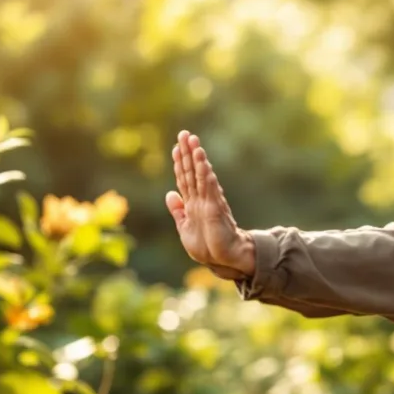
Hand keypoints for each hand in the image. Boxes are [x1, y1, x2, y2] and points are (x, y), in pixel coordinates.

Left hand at [165, 131, 254, 276]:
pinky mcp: (215, 208)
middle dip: (187, 153)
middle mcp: (201, 199)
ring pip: (200, 176)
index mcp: (192, 203)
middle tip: (184, 134)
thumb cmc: (207, 246)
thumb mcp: (184, 228)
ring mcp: (209, 202)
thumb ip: (178, 211)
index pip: (184, 178)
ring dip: (197, 158)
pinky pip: (209, 188)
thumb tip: (170, 193)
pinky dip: (205, 174)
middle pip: (191, 171)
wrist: (224, 259)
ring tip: (194, 142)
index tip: (176, 147)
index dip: (179, 162)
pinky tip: (203, 162)